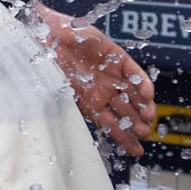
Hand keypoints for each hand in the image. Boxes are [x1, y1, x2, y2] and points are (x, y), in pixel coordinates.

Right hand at [33, 4, 155, 155]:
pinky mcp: (117, 57)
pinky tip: (146, 94)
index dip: (125, 138)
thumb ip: (77, 111)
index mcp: (90, 103)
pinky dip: (142, 83)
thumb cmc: (46, 66)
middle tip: (144, 131)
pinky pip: (134, 72)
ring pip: (135, 94)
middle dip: (137, 123)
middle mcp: (103, 90)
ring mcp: (111, 74)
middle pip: (127, 111)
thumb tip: (90, 137)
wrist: (43, 38)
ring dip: (144, 106)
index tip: (137, 151)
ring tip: (148, 116)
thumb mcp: (61, 96)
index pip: (112, 124)